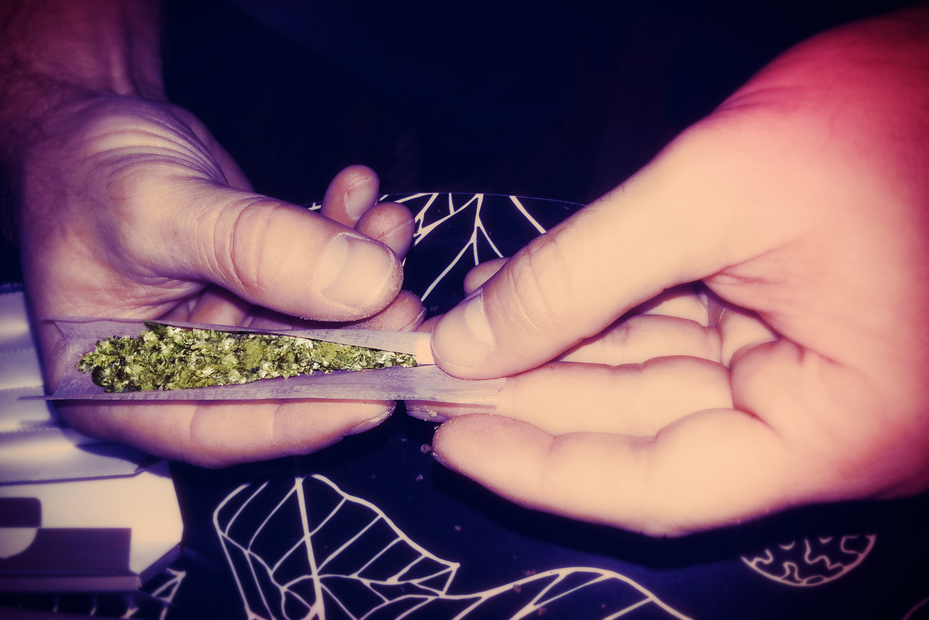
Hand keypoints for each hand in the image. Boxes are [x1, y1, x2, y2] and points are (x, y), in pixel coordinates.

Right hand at [21, 95, 420, 466]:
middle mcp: (176, 373)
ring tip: (387, 225)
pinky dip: (342, 240)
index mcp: (122, 389)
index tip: (379, 392)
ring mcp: (219, 333)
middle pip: (282, 383)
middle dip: (351, 339)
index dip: (306, 419)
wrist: (82, 120)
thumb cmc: (85, 170)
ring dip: (357, 278)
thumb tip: (367, 284)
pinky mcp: (251, 292)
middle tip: (403, 299)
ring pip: (310, 328)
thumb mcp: (161, 209)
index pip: (225, 430)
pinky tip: (362, 198)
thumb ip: (256, 249)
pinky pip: (309, 281)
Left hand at [425, 9, 928, 534]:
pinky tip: (524, 292)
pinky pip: (675, 334)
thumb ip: (580, 274)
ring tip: (469, 326)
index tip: (449, 438)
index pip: (657, 482)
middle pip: (644, 433)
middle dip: (536, 400)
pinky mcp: (785, 324)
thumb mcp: (715, 191)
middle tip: (440, 376)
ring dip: (556, 353)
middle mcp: (818, 420)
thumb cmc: (889, 121)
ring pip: (652, 383)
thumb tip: (468, 341)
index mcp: (833, 428)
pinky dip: (598, 315)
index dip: (541, 468)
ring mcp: (803, 372)